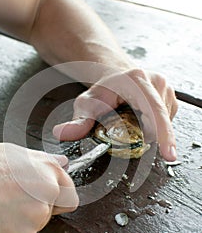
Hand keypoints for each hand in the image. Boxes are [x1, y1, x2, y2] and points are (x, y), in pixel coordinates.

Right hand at [0, 143, 77, 232]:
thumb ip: (43, 160)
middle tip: (11, 198)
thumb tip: (63, 163)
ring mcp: (29, 227)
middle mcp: (44, 203)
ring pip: (32, 228)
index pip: (70, 197)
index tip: (45, 196)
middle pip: (49, 213)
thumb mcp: (12, 153)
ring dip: (19, 222)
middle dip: (36, 208)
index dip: (58, 196)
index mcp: (48, 178)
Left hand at [53, 69, 177, 160]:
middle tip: (127, 131)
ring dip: (148, 131)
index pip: (154, 110)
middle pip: (159, 121)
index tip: (168, 154)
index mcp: (137, 80)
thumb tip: (61, 133)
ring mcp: (166, 89)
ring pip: (163, 123)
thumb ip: (77, 122)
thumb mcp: (86, 105)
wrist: (116, 78)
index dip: (163, 133)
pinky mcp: (170, 99)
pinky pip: (165, 122)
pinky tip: (140, 119)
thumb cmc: (102, 91)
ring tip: (131, 121)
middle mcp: (156, 81)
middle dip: (146, 135)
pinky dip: (154, 128)